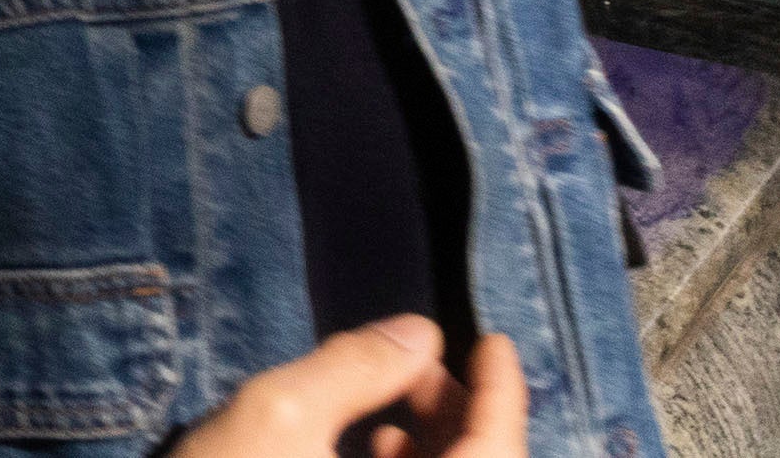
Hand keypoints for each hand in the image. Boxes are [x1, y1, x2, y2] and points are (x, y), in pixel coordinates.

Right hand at [175, 320, 523, 457]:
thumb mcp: (277, 414)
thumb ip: (354, 368)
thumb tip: (419, 334)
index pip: (497, 451)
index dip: (502, 392)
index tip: (494, 342)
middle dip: (461, 410)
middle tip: (418, 362)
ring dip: (438, 442)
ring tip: (394, 400)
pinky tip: (376, 445)